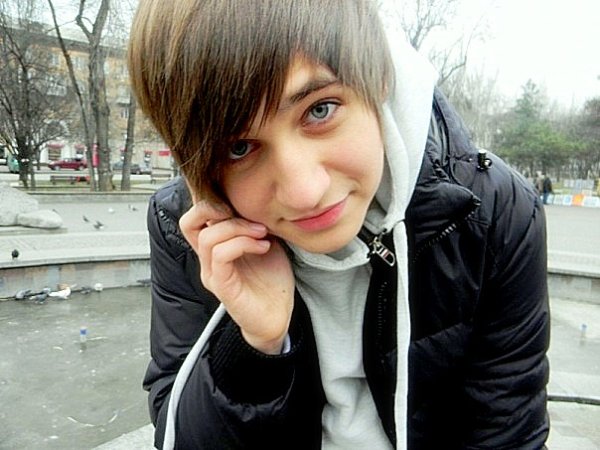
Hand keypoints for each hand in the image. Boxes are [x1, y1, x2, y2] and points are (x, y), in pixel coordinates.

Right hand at [179, 200, 293, 354]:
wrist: (278, 316)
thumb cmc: (271, 280)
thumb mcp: (264, 241)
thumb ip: (253, 222)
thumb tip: (258, 197)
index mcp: (215, 247)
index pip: (195, 216)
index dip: (210, 200)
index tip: (241, 199)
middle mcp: (207, 259)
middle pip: (188, 222)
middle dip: (213, 207)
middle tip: (243, 210)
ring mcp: (212, 274)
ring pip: (209, 238)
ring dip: (238, 228)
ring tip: (262, 232)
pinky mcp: (223, 287)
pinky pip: (221, 256)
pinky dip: (243, 244)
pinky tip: (264, 246)